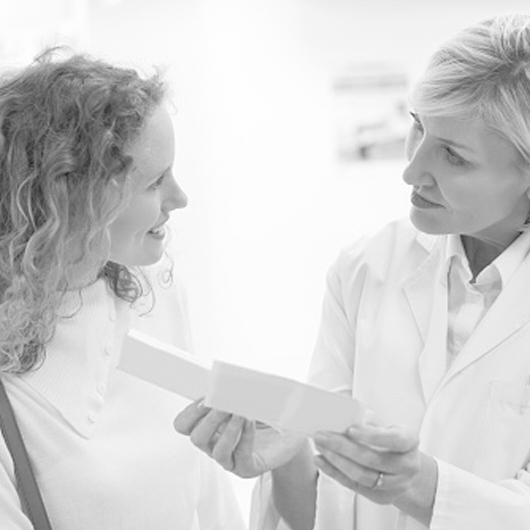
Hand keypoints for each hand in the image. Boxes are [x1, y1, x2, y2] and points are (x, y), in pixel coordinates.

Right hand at [174, 399, 304, 477]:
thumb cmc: (267, 412)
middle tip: (222, 403)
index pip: (184, 424)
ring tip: (239, 413)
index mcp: (209, 425)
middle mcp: (215, 443)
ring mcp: (230, 458)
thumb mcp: (249, 395)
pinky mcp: (247, 467)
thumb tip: (226, 382)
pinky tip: (250, 421)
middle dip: (208, 418)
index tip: (206, 396)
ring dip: (227, 429)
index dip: (191, 411)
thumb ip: (234, 389)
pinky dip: (244, 436)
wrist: (291, 431)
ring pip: (216, 451)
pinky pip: (240, 456)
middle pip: (196, 437)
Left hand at [313, 421, 436, 524]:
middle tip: (322, 435)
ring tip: (320, 446)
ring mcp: (396, 485)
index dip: (372, 435)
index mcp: (410, 441)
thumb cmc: (390, 440)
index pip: (394, 439)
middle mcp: (407, 466)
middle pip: (373, 459)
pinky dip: (335, 473)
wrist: (404, 466)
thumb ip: (367, 419)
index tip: (350, 429)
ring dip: (336, 461)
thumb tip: (339, 410)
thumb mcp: (385, 424)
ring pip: (362, 476)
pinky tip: (322, 461)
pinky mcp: (381, 497)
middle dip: (343, 446)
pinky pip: (355, 486)